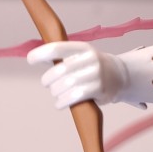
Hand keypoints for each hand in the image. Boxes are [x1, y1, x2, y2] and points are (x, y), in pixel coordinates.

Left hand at [28, 41, 152, 109]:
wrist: (123, 76)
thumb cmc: (93, 67)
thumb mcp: (81, 57)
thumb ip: (63, 58)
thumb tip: (37, 58)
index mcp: (83, 48)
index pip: (58, 48)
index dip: (41, 53)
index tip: (30, 59)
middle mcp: (91, 59)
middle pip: (60, 71)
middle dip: (48, 79)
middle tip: (47, 83)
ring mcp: (96, 74)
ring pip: (65, 85)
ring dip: (55, 92)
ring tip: (56, 94)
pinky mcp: (99, 89)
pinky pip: (74, 97)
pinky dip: (62, 102)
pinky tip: (59, 103)